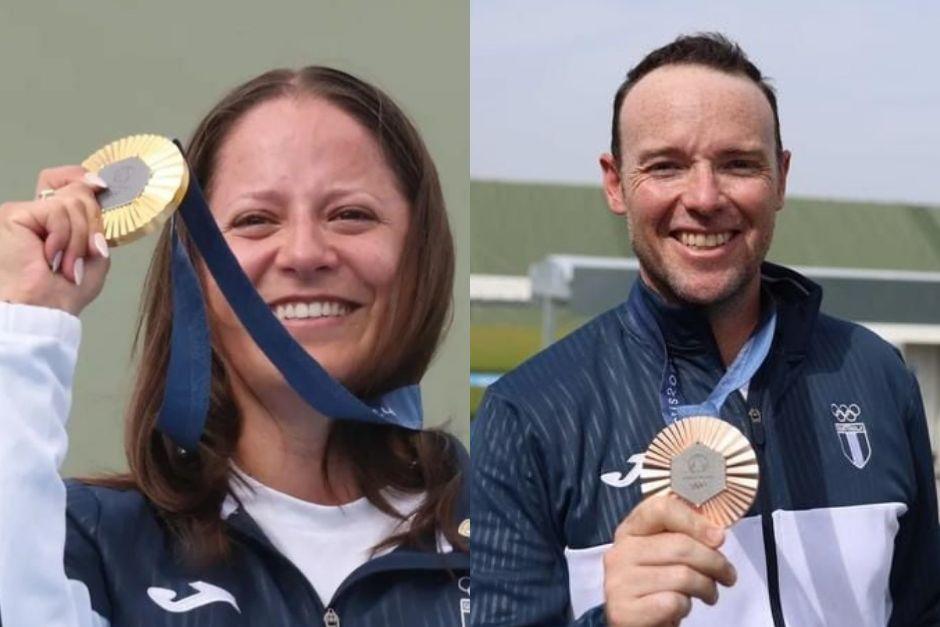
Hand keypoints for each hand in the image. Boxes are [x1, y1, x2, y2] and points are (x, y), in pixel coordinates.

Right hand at [0, 166, 110, 315]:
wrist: (44, 309)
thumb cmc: (65, 293)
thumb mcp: (94, 255)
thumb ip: (96, 225)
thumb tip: (95, 190)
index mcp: (54, 222)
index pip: (66, 181)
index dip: (84, 179)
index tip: (102, 186)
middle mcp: (36, 214)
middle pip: (76, 191)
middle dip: (92, 224)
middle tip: (86, 253)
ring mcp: (24, 212)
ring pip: (72, 202)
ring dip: (79, 238)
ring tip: (67, 263)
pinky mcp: (14, 214)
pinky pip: (57, 211)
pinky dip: (64, 236)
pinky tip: (51, 255)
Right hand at [603, 496, 737, 626]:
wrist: (633, 622)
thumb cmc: (655, 586)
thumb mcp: (663, 555)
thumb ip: (682, 536)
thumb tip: (715, 532)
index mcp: (630, 530)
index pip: (660, 508)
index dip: (694, 521)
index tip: (717, 537)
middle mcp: (620, 552)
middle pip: (680, 545)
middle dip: (715, 562)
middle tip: (727, 574)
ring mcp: (619, 581)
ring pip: (683, 576)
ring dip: (707, 588)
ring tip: (709, 593)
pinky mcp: (625, 610)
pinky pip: (673, 602)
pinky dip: (686, 607)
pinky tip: (681, 606)